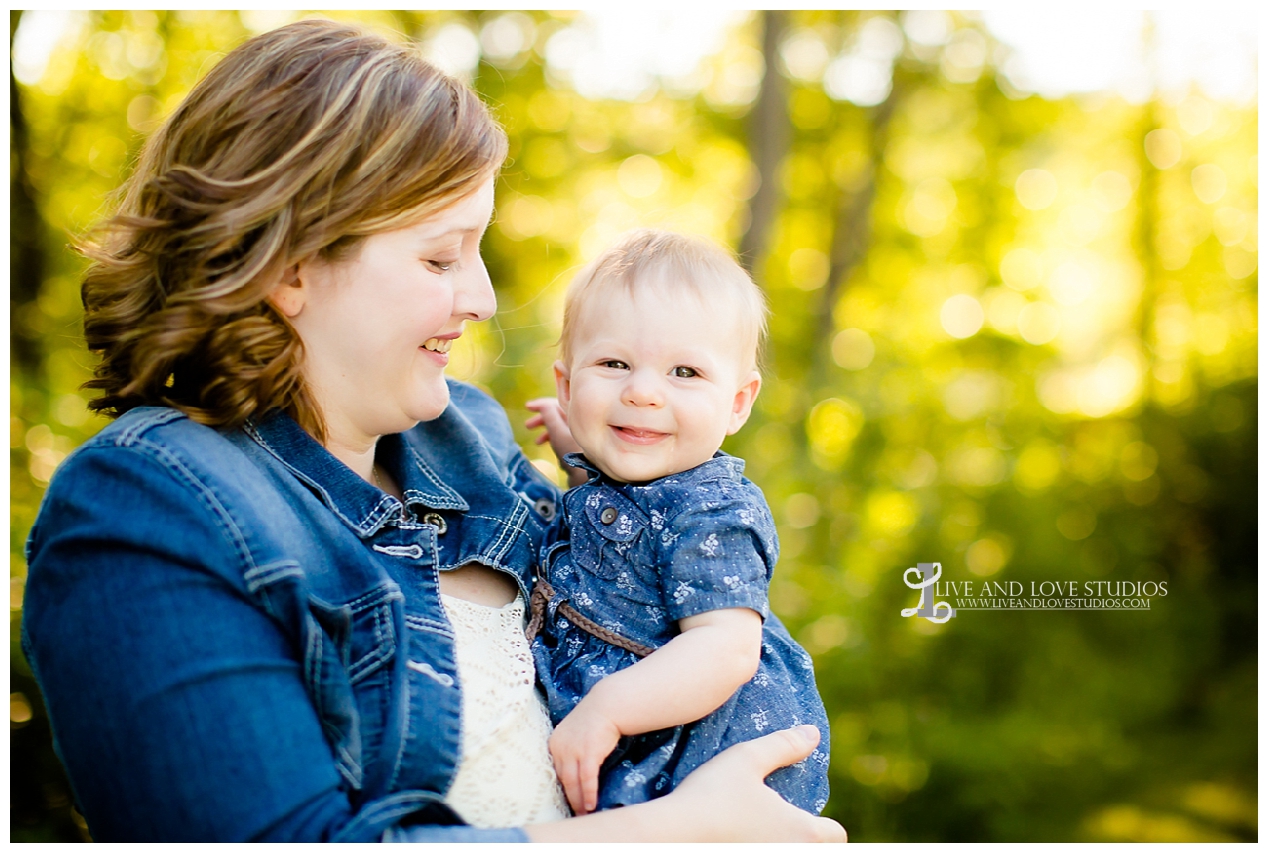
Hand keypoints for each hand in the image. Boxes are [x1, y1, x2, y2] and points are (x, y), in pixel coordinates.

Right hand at [525, 398, 586, 486]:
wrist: (585, 475)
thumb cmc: (571, 452)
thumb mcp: (557, 432)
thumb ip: (549, 416)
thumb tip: (542, 404)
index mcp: (577, 415)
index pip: (557, 403)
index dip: (541, 404)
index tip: (527, 407)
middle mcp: (580, 422)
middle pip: (557, 414)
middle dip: (541, 419)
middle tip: (527, 426)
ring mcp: (579, 434)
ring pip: (558, 426)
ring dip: (545, 430)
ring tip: (536, 441)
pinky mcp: (578, 445)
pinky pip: (562, 436)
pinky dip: (552, 438)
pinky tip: (546, 447)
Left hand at [549, 701, 621, 815]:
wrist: (607, 704)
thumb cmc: (595, 718)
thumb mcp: (575, 732)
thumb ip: (571, 749)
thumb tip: (574, 770)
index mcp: (554, 742)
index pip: (556, 770)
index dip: (564, 787)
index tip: (569, 800)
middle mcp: (560, 747)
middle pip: (563, 779)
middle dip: (570, 798)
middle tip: (575, 813)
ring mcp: (573, 750)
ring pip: (573, 782)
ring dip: (578, 800)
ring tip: (583, 814)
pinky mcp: (588, 753)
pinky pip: (587, 779)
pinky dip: (589, 794)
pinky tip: (591, 805)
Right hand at [666, 725, 845, 841]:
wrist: (671, 836)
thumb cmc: (713, 795)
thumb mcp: (747, 758)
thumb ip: (784, 745)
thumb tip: (812, 734)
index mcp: (803, 832)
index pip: (837, 836)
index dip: (826, 823)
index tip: (803, 812)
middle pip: (815, 849)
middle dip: (803, 836)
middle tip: (777, 819)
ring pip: (789, 852)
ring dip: (779, 841)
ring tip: (755, 827)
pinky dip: (755, 845)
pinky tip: (735, 837)